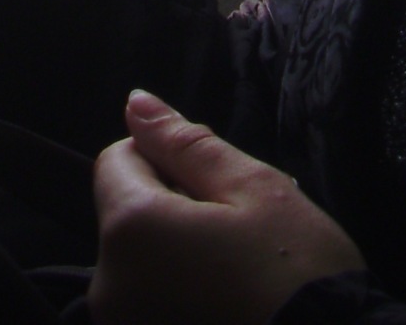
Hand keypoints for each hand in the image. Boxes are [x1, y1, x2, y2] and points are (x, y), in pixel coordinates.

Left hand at [88, 92, 366, 324]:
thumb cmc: (297, 274)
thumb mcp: (252, 188)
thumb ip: (185, 143)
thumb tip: (135, 102)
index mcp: (129, 232)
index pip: (117, 160)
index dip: (167, 160)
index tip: (216, 190)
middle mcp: (107, 288)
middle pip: (127, 214)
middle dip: (173, 210)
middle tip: (236, 235)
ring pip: (141, 260)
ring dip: (178, 254)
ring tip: (236, 274)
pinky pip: (151, 299)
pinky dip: (181, 292)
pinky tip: (228, 303)